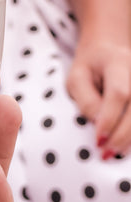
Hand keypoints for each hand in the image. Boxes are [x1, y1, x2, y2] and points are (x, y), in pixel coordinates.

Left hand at [66, 37, 130, 157]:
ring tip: (114, 152)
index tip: (98, 139)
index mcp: (119, 62)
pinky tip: (125, 145)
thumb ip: (86, 99)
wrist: (110, 49)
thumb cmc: (90, 65)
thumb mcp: (77, 77)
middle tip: (105, 152)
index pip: (118, 92)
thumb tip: (97, 124)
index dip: (110, 118)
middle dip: (122, 134)